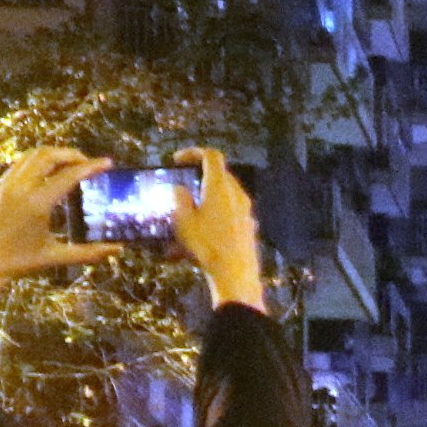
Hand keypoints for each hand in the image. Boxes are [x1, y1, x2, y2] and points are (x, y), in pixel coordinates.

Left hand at [0, 148, 119, 320]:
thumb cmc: (17, 263)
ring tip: (70, 164)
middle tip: (88, 162)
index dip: (91, 167)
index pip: (69, 175)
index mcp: (37, 204)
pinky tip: (48, 173)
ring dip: (54, 154)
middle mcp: (20, 188)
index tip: (107, 162)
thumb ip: (89, 252)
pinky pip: (21, 164)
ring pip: (32, 155)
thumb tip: (118, 249)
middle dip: (71, 154)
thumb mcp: (55, 257)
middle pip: (49, 155)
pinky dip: (38, 161)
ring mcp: (5, 184)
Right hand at [167, 148, 265, 313]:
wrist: (235, 274)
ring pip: (224, 194)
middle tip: (182, 184)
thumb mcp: (183, 220)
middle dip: (199, 176)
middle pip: (219, 174)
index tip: (178, 160)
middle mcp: (237, 194)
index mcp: (220, 187)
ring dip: (205, 197)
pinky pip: (229, 212)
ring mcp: (245, 210)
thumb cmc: (206, 245)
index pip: (211, 156)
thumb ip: (180, 198)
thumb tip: (180, 189)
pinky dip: (214, 214)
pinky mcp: (248, 226)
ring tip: (187, 213)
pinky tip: (198, 234)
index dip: (193, 152)